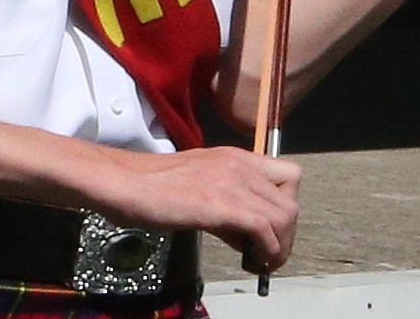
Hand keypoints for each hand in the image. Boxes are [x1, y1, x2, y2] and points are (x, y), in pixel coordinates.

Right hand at [99, 145, 300, 272]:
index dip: (285, 206)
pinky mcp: (222, 203)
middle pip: (292, 199)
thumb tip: (248, 236)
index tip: (270, 231)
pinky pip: (265, 229)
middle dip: (286, 234)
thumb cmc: (153, 186)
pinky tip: (249, 261)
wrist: (127, 183)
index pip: (289, 175)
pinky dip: (266, 252)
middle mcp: (241, 164)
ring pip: (285, 215)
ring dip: (279, 246)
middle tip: (266, 254)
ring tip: (259, 262)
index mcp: (236, 157)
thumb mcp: (201, 184)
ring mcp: (233, 181)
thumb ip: (229, 203)